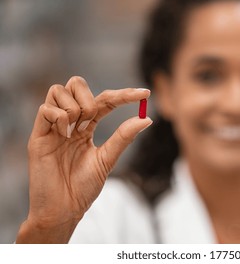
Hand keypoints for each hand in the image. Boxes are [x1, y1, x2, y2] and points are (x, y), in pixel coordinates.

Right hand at [16, 76, 151, 242]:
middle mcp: (70, 123)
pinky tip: (63, 134)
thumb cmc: (84, 187)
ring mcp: (53, 127)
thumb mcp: (107, 159)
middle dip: (90, 96)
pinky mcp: (38, 135)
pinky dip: (59, 117)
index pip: (105, 101)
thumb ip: (124, 137)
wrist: (64, 210)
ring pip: (59, 90)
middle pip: (77, 84)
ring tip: (75, 129)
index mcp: (87, 127)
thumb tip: (147, 118)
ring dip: (74, 106)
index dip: (124, 94)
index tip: (146, 93)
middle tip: (93, 118)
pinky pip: (45, 109)